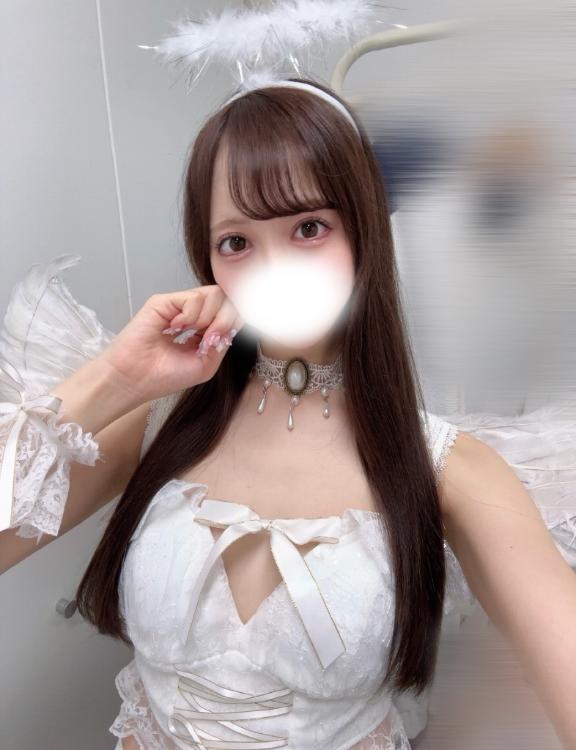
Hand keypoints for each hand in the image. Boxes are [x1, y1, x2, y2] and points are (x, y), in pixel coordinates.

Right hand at [97, 284, 244, 403]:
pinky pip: (194, 298)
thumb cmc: (164, 376)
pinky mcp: (164, 302)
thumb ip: (222, 343)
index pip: (230, 311)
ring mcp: (179, 307)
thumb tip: (233, 323)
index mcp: (203, 330)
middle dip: (225, 319)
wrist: (135, 379)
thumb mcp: (205, 365)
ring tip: (191, 335)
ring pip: (215, 294)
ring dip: (209, 318)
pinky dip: (191, 316)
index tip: (221, 340)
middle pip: (226, 299)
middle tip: (209, 339)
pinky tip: (175, 328)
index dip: (235, 321)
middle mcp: (192, 315)